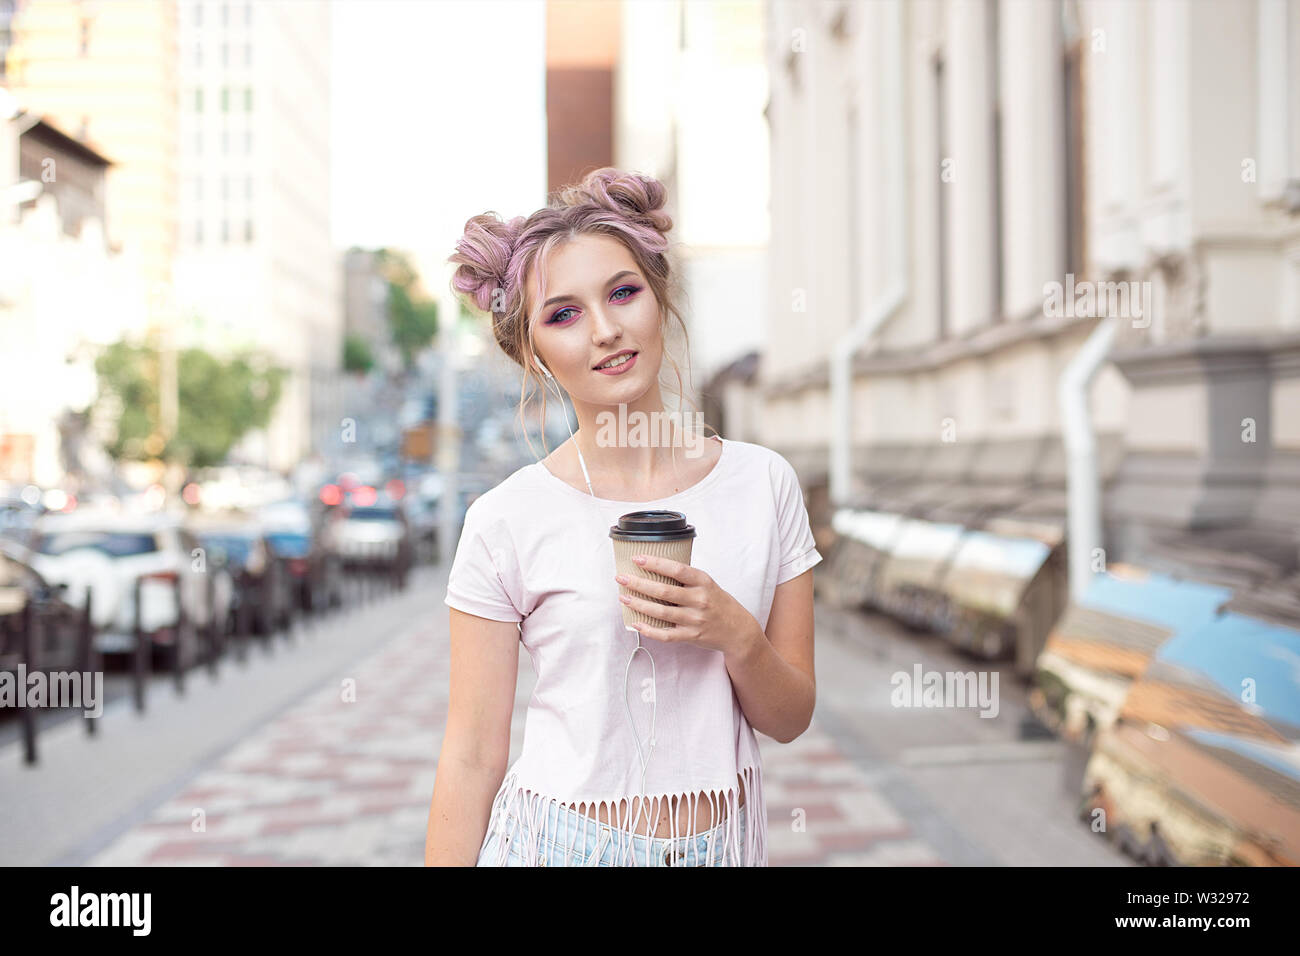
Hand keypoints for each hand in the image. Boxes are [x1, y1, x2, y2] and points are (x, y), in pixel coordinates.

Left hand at [615, 554, 759, 658]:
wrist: (737, 630)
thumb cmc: (718, 602)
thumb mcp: (707, 584)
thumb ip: (686, 578)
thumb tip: (655, 567)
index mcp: (703, 582)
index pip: (676, 569)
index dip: (655, 564)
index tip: (636, 559)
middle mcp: (699, 600)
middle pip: (664, 591)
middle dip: (638, 584)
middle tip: (621, 578)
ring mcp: (695, 619)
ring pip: (661, 613)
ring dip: (639, 604)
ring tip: (623, 597)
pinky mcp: (691, 636)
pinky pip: (666, 635)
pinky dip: (649, 630)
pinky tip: (635, 623)